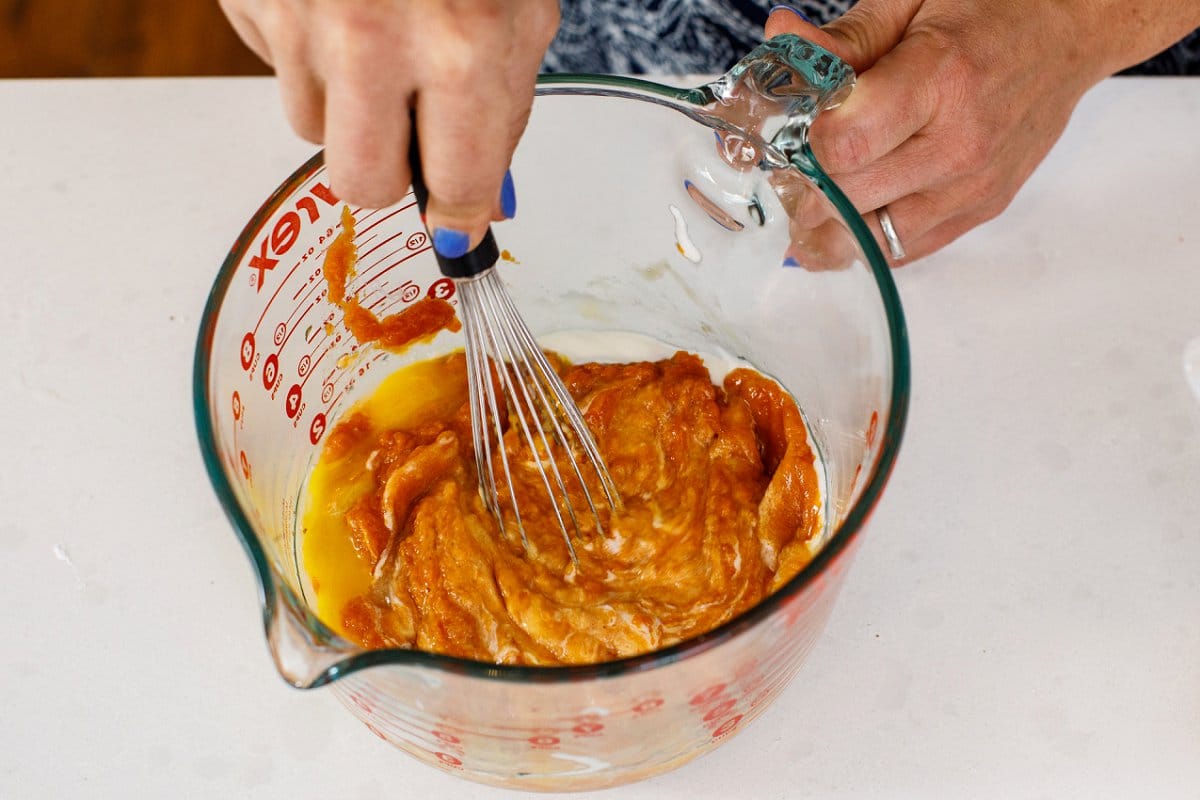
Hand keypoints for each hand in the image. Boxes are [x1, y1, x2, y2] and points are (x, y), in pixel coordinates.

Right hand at [219, 0, 559, 256]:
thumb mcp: (520, 7)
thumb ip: (502, 109)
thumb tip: (482, 200)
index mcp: (463, 49)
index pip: (456, 187)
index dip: (459, 216)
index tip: (456, 225)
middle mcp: (374, 40)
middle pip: (360, 184)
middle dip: (388, 172)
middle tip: (407, 132)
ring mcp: (300, 16)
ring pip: (308, 123)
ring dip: (343, 99)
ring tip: (372, 32)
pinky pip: (271, 63)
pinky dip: (304, 47)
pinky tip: (332, 1)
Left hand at [766, 1, 1199, 263]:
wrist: (1072, 29)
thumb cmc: (992, 7)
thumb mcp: (912, 2)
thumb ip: (844, 37)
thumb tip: (781, 40)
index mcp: (940, 79)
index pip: (845, 146)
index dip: (803, 148)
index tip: (789, 136)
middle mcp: (961, 143)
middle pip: (851, 199)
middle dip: (803, 194)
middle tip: (783, 179)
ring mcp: (975, 185)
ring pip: (875, 241)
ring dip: (827, 235)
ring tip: (802, 214)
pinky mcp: (983, 209)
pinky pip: (908, 249)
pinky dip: (866, 246)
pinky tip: (840, 229)